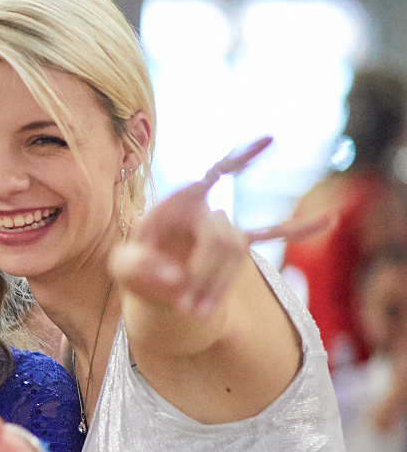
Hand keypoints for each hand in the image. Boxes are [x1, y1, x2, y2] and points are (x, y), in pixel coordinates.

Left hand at [109, 137, 324, 317]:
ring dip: (217, 285)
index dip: (240, 157)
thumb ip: (137, 269)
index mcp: (177, 202)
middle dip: (205, 276)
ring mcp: (223, 225)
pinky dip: (298, 229)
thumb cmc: (138, 267)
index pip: (210, 175)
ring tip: (194, 312)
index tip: (271, 140)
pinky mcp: (237, 244)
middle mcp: (205, 207)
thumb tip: (176, 278)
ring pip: (237, 253)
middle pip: (222, 238)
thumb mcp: (122, 269)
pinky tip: (329, 221)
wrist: (151, 279)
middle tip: (185, 308)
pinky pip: (271, 235)